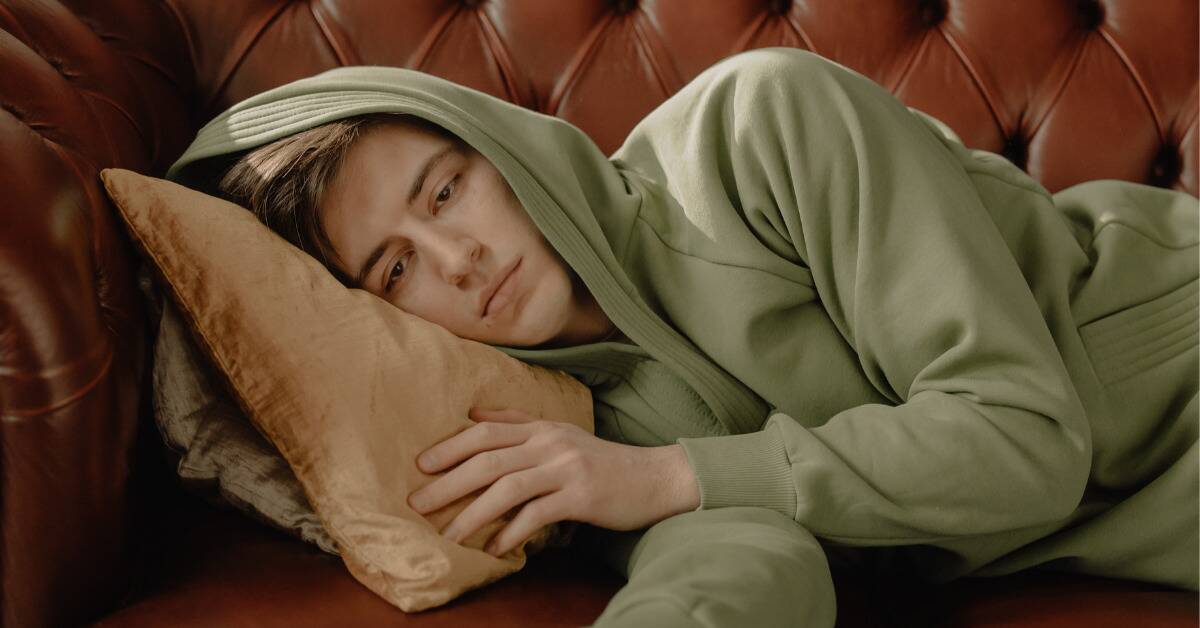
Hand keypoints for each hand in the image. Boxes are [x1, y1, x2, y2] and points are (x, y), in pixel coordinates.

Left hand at [407, 407, 699, 556]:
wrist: (654, 478)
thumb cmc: (601, 461)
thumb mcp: (560, 435)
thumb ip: (518, 423)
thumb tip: (473, 414)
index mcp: (541, 428)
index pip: (485, 432)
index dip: (450, 446)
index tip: (421, 465)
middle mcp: (549, 444)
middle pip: (488, 460)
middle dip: (448, 483)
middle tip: (418, 503)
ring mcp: (566, 469)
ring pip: (507, 488)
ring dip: (472, 513)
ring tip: (449, 535)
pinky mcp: (581, 496)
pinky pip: (537, 515)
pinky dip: (512, 532)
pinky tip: (495, 548)